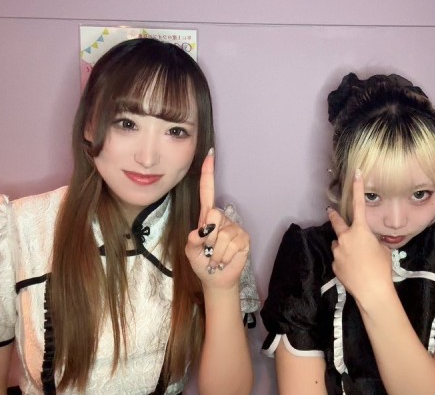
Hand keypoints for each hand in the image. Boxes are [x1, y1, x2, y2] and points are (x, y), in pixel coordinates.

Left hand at [185, 149, 249, 288]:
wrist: (216, 278)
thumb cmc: (202, 261)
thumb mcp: (191, 251)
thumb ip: (192, 241)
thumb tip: (202, 231)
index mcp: (207, 217)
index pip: (207, 192)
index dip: (208, 174)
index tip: (210, 155)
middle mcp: (222, 218)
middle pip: (213, 215)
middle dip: (208, 238)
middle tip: (208, 250)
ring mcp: (234, 227)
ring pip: (222, 235)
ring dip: (216, 252)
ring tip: (216, 257)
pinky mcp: (244, 238)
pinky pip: (232, 244)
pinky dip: (224, 256)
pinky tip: (225, 259)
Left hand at [327, 169, 392, 303]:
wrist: (372, 290)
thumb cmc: (382, 268)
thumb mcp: (383, 250)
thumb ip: (374, 241)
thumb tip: (370, 242)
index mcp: (360, 230)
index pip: (359, 204)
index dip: (357, 188)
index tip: (355, 174)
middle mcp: (345, 238)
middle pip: (336, 222)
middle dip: (334, 216)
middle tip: (331, 211)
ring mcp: (337, 251)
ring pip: (338, 244)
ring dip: (343, 246)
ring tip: (356, 259)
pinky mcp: (334, 265)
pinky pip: (338, 258)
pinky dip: (344, 261)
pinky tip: (354, 270)